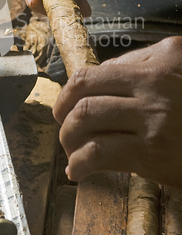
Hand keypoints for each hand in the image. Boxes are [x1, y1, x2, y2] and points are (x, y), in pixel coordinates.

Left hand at [53, 37, 181, 188]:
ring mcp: (152, 120)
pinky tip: (78, 171)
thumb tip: (99, 75)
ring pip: (86, 122)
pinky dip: (80, 163)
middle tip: (64, 127)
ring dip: (68, 140)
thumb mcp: (177, 68)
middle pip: (83, 97)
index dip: (67, 92)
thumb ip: (141, 64)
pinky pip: (99, 154)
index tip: (64, 105)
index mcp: (154, 65)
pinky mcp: (153, 153)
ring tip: (71, 150)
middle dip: (63, 115)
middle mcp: (151, 87)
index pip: (92, 74)